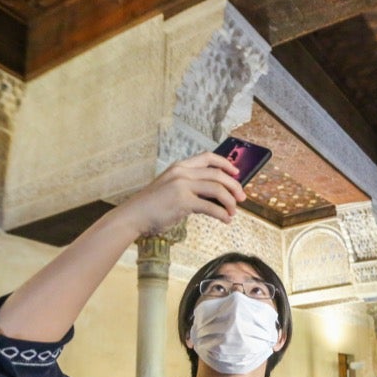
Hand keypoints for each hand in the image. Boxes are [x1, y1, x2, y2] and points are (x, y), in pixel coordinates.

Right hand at [115, 152, 244, 236]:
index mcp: (180, 167)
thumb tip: (215, 196)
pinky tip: (225, 219)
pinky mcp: (183, 202)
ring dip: (230, 201)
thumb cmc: (152, 205)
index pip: (208, 157)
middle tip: (242, 198)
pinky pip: (211, 206)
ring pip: (217, 189)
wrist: (133, 215)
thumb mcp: (171, 188)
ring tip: (233, 211)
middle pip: (218, 174)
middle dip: (234, 186)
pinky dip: (222, 214)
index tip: (236, 173)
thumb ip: (191, 187)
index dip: (226, 164)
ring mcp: (182, 186)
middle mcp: (182, 172)